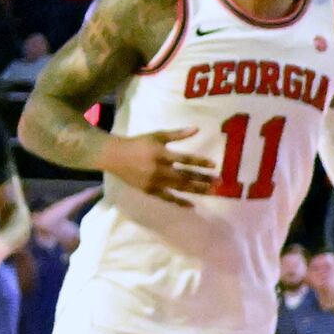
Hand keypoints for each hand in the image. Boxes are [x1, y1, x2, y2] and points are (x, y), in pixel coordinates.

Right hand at [102, 126, 219, 200]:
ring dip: (196, 190)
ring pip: (178, 188)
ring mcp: (154, 182)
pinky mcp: (149, 191)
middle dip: (203, 179)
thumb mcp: (158, 136)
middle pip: (185, 176)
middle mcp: (158, 170)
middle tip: (219, 181)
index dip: (200, 162)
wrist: (115, 156)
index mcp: (161, 155)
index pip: (185, 160)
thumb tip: (197, 128)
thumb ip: (177, 134)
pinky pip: (166, 198)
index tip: (214, 165)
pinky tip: (192, 205)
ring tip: (212, 191)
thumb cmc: (139, 143)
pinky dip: (179, 202)